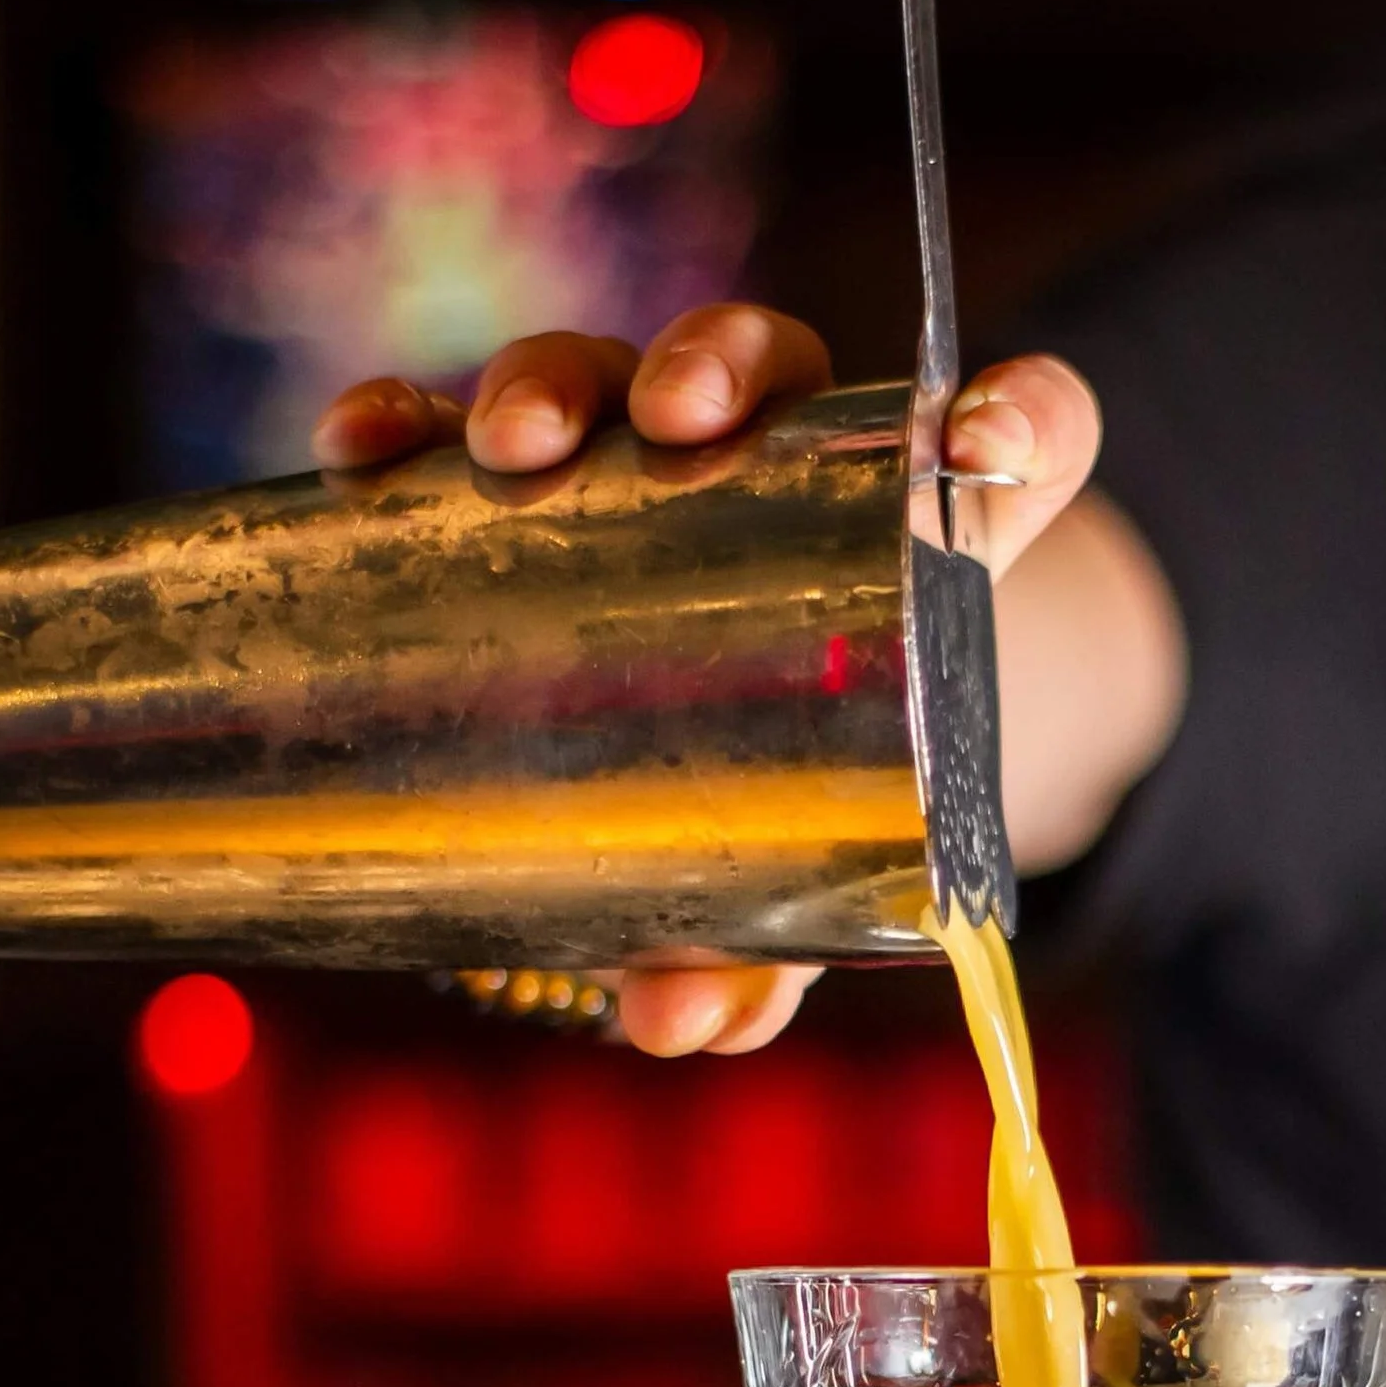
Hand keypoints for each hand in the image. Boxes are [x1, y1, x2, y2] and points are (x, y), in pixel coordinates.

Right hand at [313, 305, 1103, 1055]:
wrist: (716, 760)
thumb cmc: (800, 807)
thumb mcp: (805, 882)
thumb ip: (767, 954)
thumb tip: (671, 1021)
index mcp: (920, 539)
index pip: (1023, 439)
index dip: (1026, 413)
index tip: (981, 443)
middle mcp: (782, 465)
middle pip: (769, 365)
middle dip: (718, 367)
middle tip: (678, 427)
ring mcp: (643, 457)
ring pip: (608, 373)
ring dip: (553, 383)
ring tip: (509, 449)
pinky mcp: (526, 482)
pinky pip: (458, 429)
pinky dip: (408, 427)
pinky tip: (359, 452)